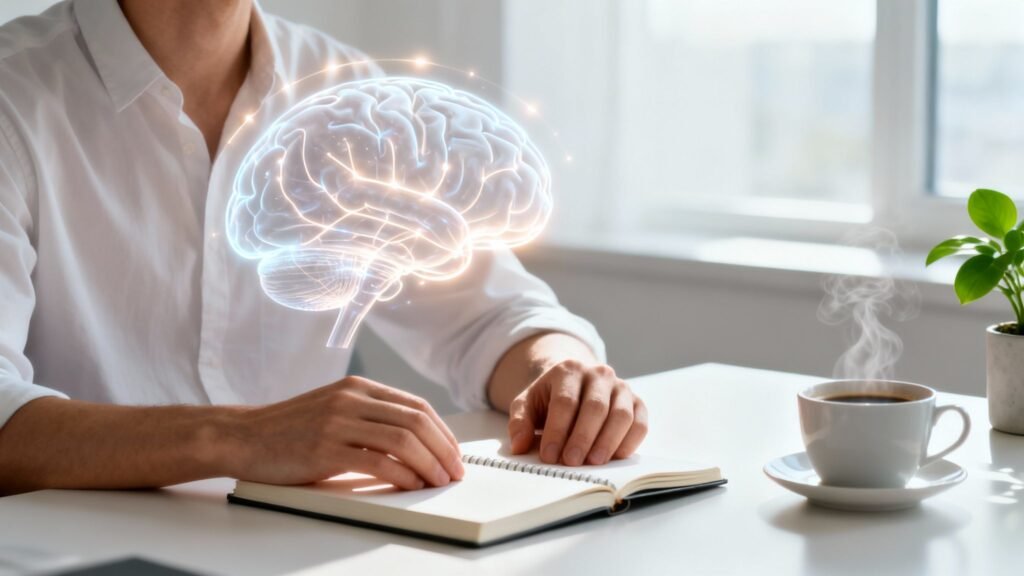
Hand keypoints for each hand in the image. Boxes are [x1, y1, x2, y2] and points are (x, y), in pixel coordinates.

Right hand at [228, 377, 463, 489]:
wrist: (242, 436)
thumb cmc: (288, 429)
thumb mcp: (334, 409)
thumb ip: (368, 416)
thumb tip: (414, 439)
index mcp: (359, 387)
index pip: (417, 405)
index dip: (443, 431)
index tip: (454, 453)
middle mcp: (352, 399)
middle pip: (416, 421)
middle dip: (444, 449)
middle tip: (455, 471)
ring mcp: (338, 422)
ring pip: (403, 439)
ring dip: (429, 463)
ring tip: (439, 481)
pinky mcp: (326, 448)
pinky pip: (378, 461)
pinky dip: (402, 475)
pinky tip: (411, 485)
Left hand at [506, 360, 647, 465]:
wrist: (574, 383)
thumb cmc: (549, 398)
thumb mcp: (527, 404)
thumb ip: (519, 422)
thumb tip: (520, 446)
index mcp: (569, 370)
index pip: (565, 402)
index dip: (557, 431)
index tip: (549, 456)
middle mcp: (599, 374)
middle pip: (595, 408)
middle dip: (582, 438)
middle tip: (571, 462)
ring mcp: (621, 387)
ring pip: (621, 415)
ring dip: (607, 442)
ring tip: (593, 463)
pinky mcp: (636, 402)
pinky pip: (640, 422)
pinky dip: (630, 441)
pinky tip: (615, 457)